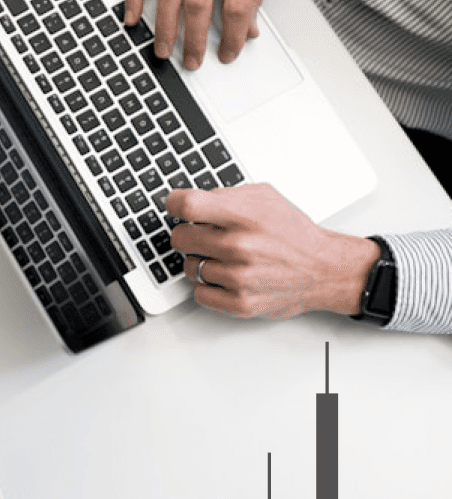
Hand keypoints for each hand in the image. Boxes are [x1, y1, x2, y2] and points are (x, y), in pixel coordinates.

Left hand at [166, 183, 380, 318]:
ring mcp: (239, 277)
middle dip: (188, 234)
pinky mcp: (240, 303)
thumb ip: (226, 195)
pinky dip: (208, 287)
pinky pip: (199, 294)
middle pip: (179, 238)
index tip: (175, 206)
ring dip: (202, 262)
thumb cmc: (294, 234)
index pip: (187, 205)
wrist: (325, 270)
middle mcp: (240, 246)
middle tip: (203, 236)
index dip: (174, 204)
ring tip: (225, 258)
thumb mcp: (265, 198)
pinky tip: (225, 277)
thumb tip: (192, 200)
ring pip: (189, 267)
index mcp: (245, 216)